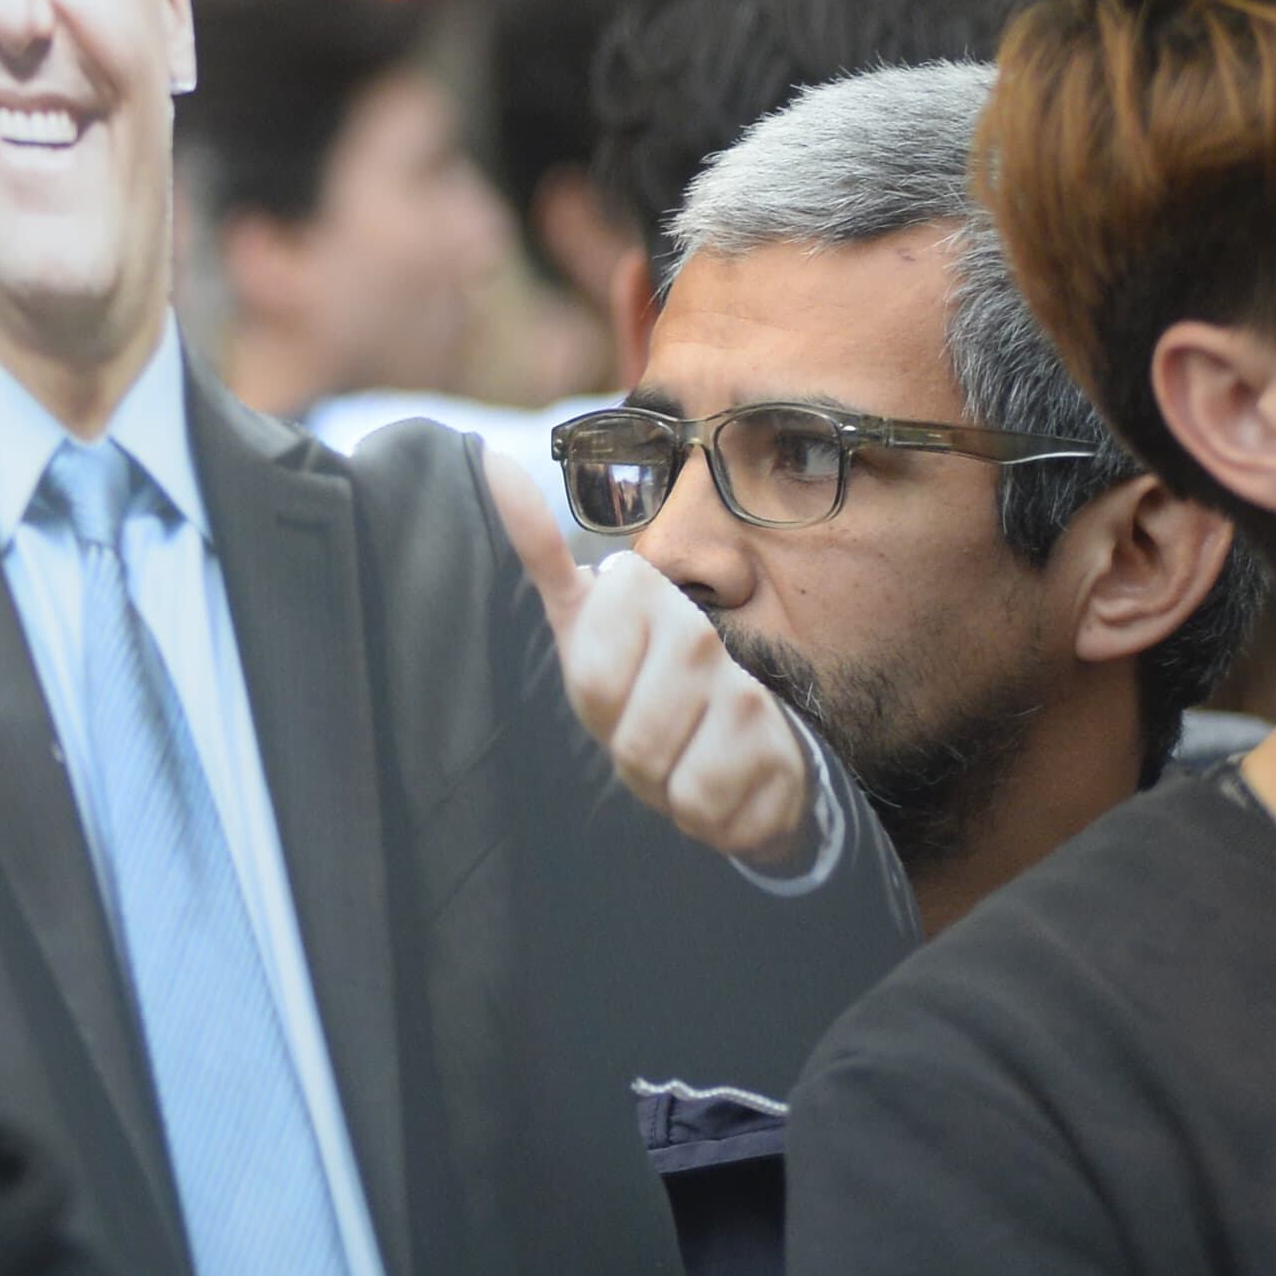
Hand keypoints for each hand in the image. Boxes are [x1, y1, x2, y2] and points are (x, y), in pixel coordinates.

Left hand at [494, 471, 813, 865]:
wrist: (740, 746)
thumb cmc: (643, 683)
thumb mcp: (581, 623)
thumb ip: (539, 551)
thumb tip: (492, 458)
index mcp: (643, 597)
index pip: (590, 678)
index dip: (595, 705)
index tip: (608, 693)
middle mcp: (699, 638)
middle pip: (632, 741)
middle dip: (627, 756)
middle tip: (643, 734)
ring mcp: (747, 697)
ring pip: (671, 780)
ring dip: (662, 789)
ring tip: (678, 758)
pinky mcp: (783, 756)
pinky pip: (714, 809)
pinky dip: (705, 816)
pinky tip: (720, 783)